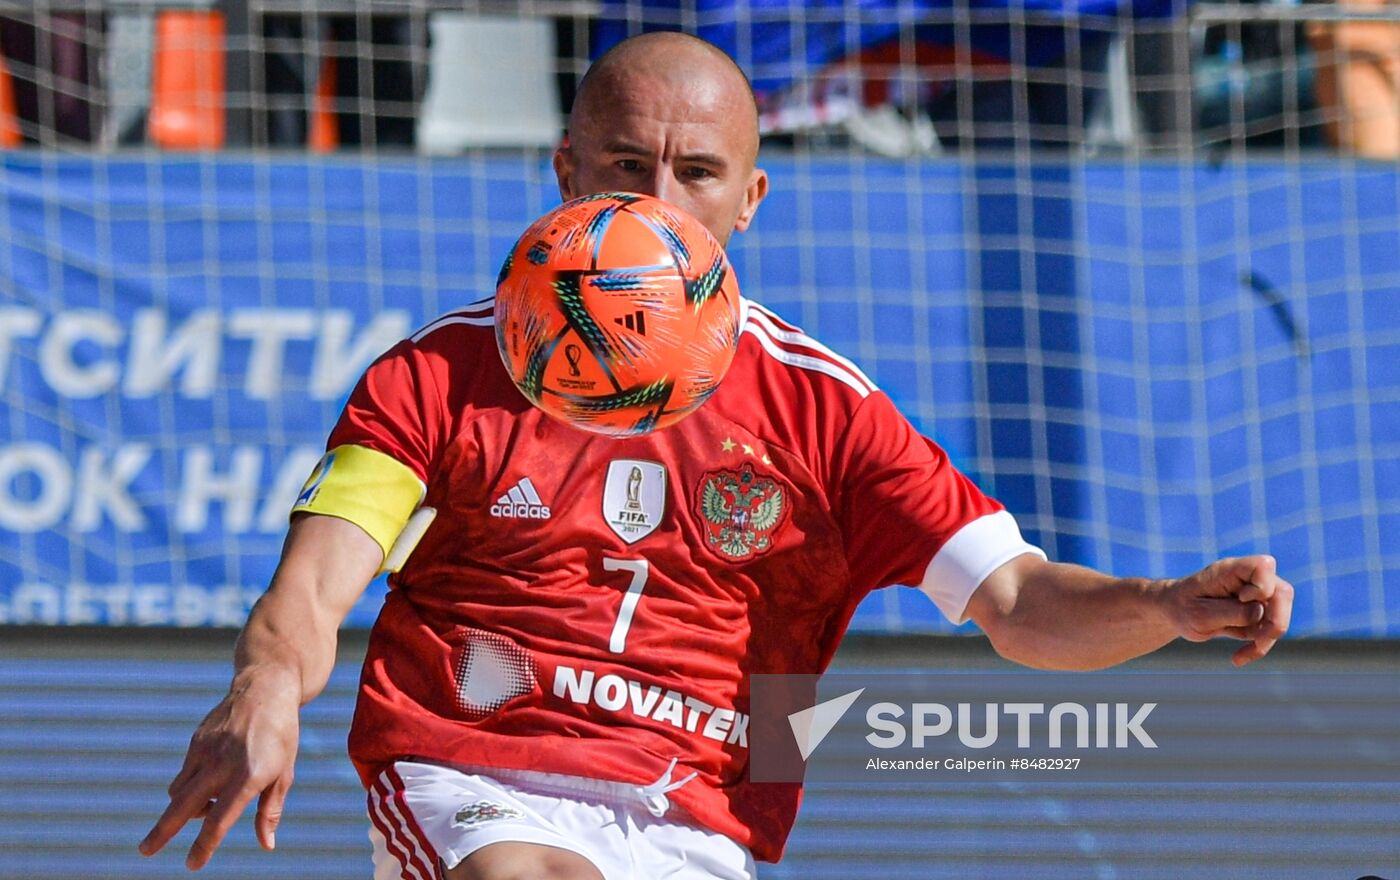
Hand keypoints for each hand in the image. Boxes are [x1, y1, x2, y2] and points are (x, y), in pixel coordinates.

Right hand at [139, 673, 300, 869]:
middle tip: (145, 851)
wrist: (266, 689)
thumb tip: (266, 846)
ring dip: (187, 809)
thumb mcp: (284, 773)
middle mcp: (222, 764)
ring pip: (180, 793)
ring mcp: (205, 750)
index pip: (221, 820)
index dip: (205, 846)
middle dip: (162, 832)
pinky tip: (215, 775)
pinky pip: (185, 774)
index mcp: (249, 775)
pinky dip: (192, 786)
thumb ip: (270, 811)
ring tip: (211, 805)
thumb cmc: (282, 736)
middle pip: (183, 807)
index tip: (192, 864)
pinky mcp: (196, 741)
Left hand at [1166, 555, 1293, 666]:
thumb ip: (1231, 612)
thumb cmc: (1182, 608)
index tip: (1241, 598)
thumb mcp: (1200, 614)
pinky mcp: (1256, 613)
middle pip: (1282, 593)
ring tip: (1238, 657)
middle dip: (1275, 621)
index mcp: (1230, 570)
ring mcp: (1255, 596)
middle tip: (1258, 640)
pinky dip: (1258, 647)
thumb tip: (1260, 612)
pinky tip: (1238, 658)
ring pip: (1280, 615)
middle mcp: (1247, 580)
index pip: (1263, 566)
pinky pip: (1268, 631)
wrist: (1173, 614)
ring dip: (1265, 639)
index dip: (1262, 586)